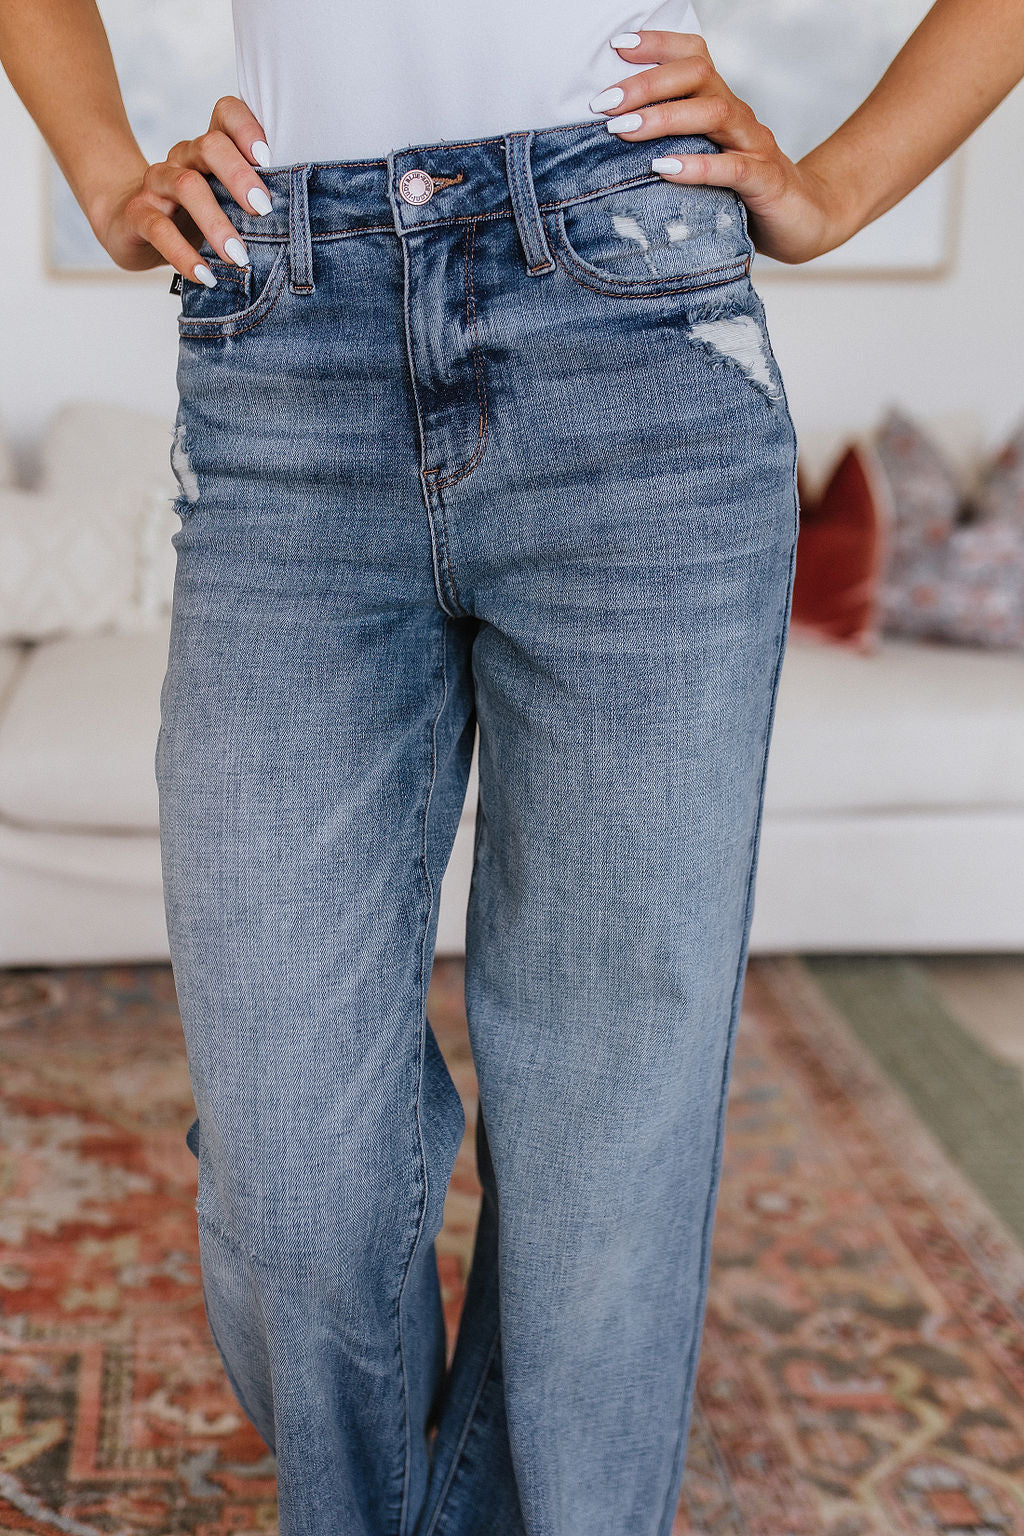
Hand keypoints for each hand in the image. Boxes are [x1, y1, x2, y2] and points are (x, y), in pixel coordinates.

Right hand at [92, 96, 274, 283]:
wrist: (132, 226)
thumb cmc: (194, 216)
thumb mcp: (227, 204)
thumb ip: (254, 201)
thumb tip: (302, 221)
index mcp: (209, 148)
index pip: (226, 114)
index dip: (247, 128)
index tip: (270, 159)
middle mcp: (183, 158)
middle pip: (210, 146)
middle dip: (240, 177)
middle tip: (264, 210)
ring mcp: (158, 183)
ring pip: (186, 186)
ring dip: (217, 223)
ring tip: (239, 256)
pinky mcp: (138, 214)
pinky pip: (159, 229)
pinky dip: (184, 255)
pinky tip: (206, 275)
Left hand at [593, 31, 843, 264]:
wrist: (805, 221)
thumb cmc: (742, 194)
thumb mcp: (704, 161)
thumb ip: (670, 146)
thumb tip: (612, 142)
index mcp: (721, 106)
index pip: (693, 57)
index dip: (659, 45)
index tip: (617, 47)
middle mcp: (739, 117)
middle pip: (697, 76)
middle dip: (646, 85)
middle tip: (603, 104)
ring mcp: (756, 146)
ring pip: (713, 113)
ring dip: (664, 118)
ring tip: (623, 129)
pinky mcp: (767, 182)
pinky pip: (733, 168)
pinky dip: (698, 166)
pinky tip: (665, 169)